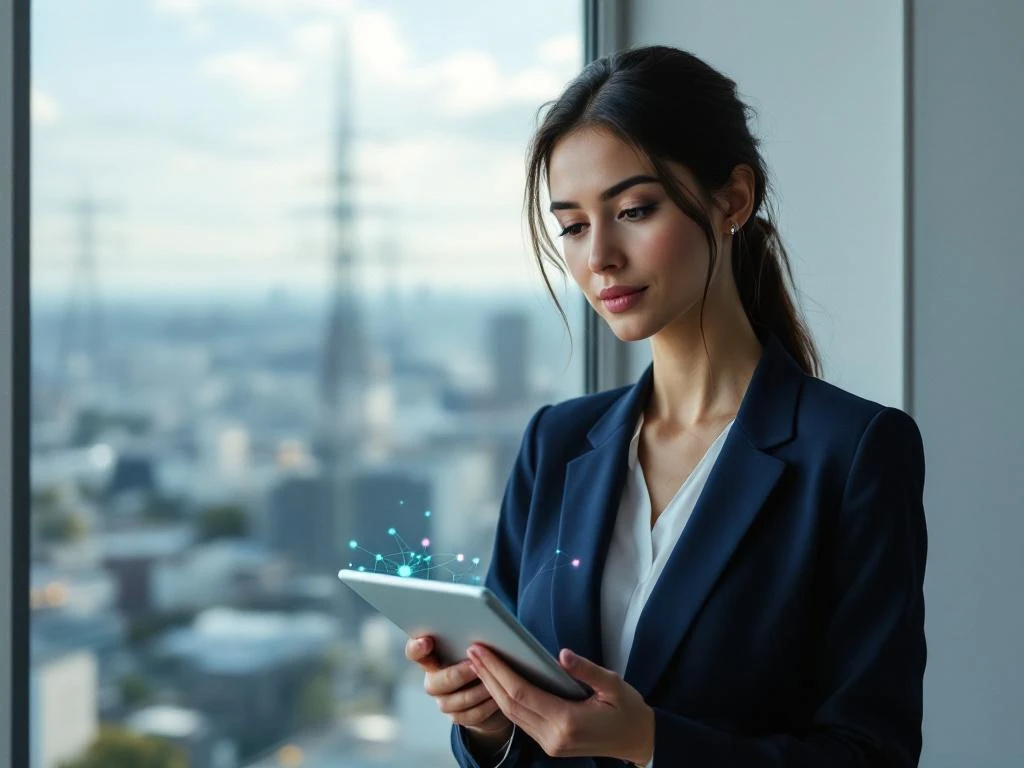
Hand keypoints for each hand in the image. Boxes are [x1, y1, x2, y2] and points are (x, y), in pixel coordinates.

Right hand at [404, 636, 512, 740]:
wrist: (493, 689)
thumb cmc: (481, 658)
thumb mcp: (474, 647)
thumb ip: (469, 642)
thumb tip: (478, 638)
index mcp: (432, 658)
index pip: (414, 652)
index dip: (417, 648)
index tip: (427, 641)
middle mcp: (433, 680)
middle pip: (435, 683)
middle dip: (457, 675)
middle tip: (475, 666)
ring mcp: (444, 701)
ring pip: (455, 702)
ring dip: (476, 692)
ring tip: (493, 681)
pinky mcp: (458, 716)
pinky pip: (470, 715)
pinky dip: (485, 706)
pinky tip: (497, 697)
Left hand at [467, 644, 653, 764]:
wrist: (637, 740)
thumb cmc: (627, 710)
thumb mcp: (613, 684)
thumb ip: (586, 670)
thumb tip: (562, 654)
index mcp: (568, 722)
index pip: (521, 693)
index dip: (498, 671)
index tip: (482, 651)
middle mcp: (553, 737)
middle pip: (510, 704)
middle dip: (488, 676)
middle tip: (472, 651)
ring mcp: (549, 743)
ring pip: (511, 714)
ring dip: (492, 688)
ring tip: (479, 663)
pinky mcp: (549, 744)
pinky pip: (520, 719)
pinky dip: (505, 699)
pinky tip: (497, 681)